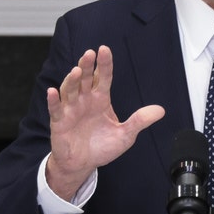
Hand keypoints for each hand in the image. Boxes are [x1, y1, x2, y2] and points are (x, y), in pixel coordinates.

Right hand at [46, 46, 164, 199]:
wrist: (83, 164)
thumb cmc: (102, 146)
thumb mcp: (125, 135)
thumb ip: (140, 121)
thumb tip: (161, 110)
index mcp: (101, 99)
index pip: (103, 78)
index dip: (104, 64)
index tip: (104, 49)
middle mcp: (85, 100)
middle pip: (85, 79)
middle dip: (86, 66)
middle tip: (89, 54)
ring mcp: (71, 110)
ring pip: (70, 90)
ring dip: (72, 80)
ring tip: (76, 71)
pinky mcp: (59, 122)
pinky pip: (55, 109)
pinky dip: (53, 101)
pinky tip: (53, 92)